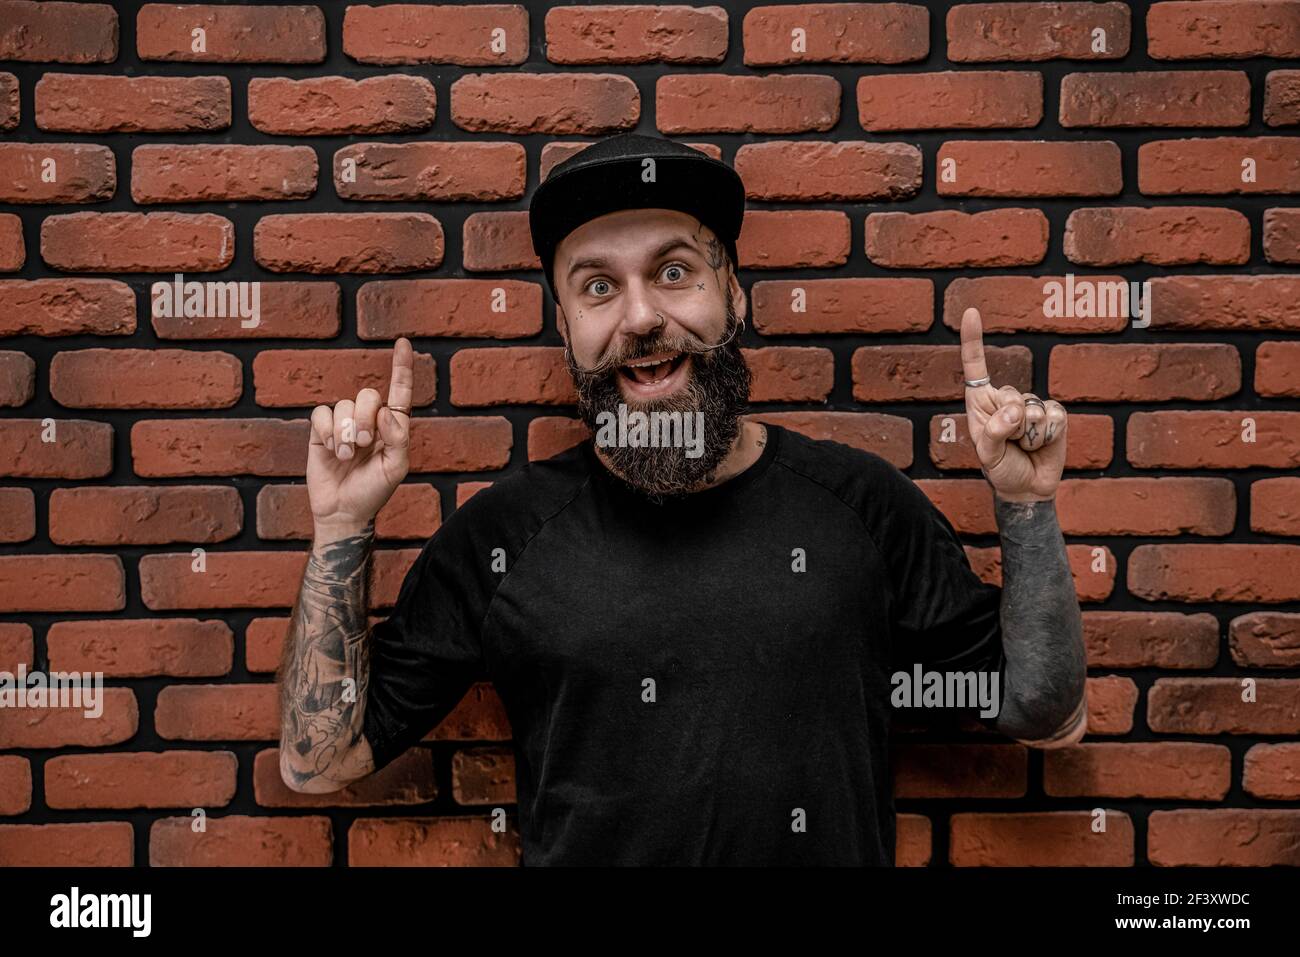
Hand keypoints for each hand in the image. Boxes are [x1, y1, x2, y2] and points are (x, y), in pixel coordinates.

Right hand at [306, 338, 414, 533]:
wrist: (343, 511)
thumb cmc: (374, 491)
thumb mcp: (396, 467)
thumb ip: (398, 437)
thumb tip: (386, 411)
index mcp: (392, 427)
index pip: (399, 391)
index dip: (402, 367)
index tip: (403, 343)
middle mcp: (369, 421)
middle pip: (368, 395)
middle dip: (365, 419)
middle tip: (364, 445)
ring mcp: (344, 424)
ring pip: (343, 405)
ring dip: (346, 433)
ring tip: (346, 456)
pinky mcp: (321, 432)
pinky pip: (321, 414)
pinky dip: (326, 432)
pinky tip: (330, 451)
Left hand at [959, 308, 1066, 502]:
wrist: (1027, 488)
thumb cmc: (1001, 469)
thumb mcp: (988, 455)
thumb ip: (995, 432)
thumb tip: (1015, 411)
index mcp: (981, 402)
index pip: (976, 366)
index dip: (974, 340)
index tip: (971, 313)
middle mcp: (1006, 398)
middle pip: (1011, 395)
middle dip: (1010, 424)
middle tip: (1009, 444)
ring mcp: (1031, 404)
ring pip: (1033, 409)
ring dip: (1029, 435)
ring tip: (1025, 446)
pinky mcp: (1054, 414)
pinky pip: (1054, 417)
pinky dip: (1047, 435)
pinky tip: (1042, 444)